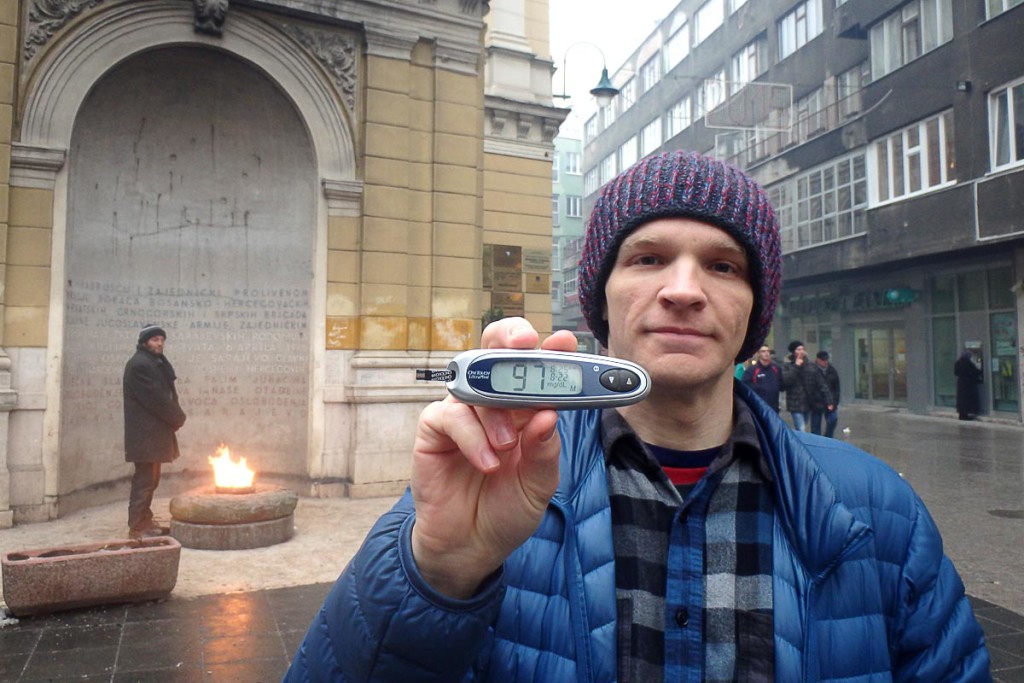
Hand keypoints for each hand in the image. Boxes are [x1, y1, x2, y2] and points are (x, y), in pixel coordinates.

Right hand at [410, 318, 578, 598]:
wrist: (471, 547)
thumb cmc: (508, 509)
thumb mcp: (539, 484)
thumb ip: (545, 450)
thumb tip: (549, 414)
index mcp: (526, 411)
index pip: (537, 370)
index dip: (550, 351)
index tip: (565, 342)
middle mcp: (493, 405)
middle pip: (495, 352)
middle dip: (511, 339)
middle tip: (525, 345)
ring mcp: (463, 414)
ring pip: (474, 384)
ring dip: (495, 412)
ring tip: (506, 448)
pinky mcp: (435, 431)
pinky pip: (449, 415)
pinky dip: (471, 436)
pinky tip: (486, 462)